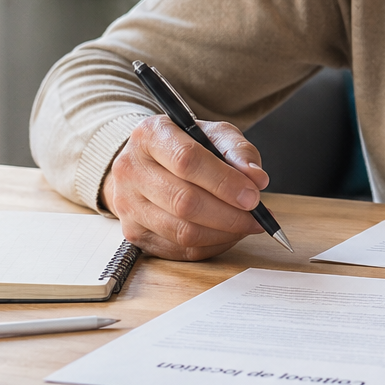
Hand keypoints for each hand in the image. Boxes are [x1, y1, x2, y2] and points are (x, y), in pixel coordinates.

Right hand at [101, 115, 268, 259]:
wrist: (151, 163)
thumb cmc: (188, 146)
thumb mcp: (215, 135)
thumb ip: (238, 152)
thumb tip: (257, 179)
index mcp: (150, 135)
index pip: (187, 161)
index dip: (224, 182)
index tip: (253, 195)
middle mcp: (131, 169)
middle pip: (184, 201)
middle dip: (229, 214)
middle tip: (257, 216)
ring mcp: (127, 204)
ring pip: (182, 231)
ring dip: (223, 233)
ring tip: (246, 225)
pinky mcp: (133, 232)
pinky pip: (179, 250)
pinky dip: (211, 246)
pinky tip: (228, 234)